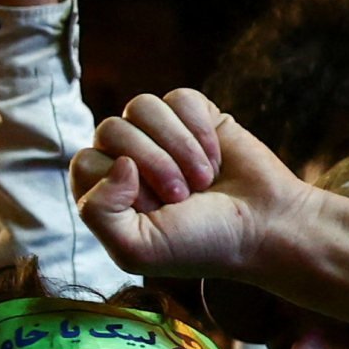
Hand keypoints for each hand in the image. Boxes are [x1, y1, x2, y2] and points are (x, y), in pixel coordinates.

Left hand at [74, 89, 348, 322]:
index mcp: (105, 192)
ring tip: (202, 178)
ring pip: (142, 107)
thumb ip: (96, 212)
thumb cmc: (199, 244)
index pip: (84, 162)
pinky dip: (199, 129)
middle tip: (185, 196)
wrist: (264, 228)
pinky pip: (178, 98)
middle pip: (111, 129)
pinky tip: (216, 157)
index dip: (120, 185)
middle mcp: (127, 158)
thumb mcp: (135, 249)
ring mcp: (160, 135)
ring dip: (178, 146)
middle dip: (154, 164)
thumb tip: (116, 160)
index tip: (157, 210)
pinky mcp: (195, 116)